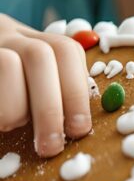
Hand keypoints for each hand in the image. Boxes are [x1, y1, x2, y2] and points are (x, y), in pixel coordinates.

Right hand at [0, 14, 90, 156]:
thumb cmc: (6, 88)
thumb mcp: (30, 84)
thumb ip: (54, 93)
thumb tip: (79, 125)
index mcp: (31, 39)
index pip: (66, 51)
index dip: (76, 91)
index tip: (78, 130)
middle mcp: (6, 33)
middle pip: (40, 56)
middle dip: (50, 107)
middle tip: (50, 146)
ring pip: (8, 64)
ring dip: (14, 107)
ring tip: (8, 125)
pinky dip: (0, 113)